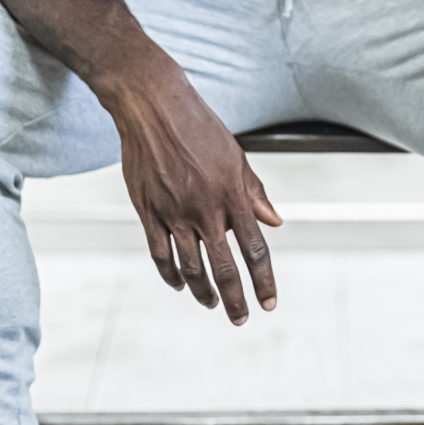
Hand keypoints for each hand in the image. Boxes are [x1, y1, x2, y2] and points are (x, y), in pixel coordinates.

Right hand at [104, 65, 281, 323]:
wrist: (154, 107)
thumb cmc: (199, 127)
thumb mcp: (237, 157)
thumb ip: (255, 193)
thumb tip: (275, 222)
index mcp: (232, 194)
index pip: (254, 248)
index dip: (263, 280)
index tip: (268, 302)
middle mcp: (205, 208)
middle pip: (223, 266)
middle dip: (235, 298)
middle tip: (241, 317)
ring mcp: (174, 212)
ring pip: (190, 267)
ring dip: (203, 292)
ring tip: (213, 304)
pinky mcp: (148, 211)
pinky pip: (160, 253)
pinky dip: (171, 274)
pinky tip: (180, 285)